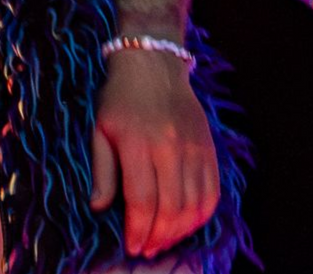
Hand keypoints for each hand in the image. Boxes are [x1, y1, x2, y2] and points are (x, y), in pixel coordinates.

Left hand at [89, 47, 218, 257]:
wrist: (153, 64)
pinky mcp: (210, 149)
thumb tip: (99, 208)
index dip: (139, 229)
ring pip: (195, 204)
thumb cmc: (119, 98)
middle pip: (171, 207)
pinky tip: (187, 223)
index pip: (143, 200)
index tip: (132, 246)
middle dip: (159, 235)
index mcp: (137, 144)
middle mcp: (170, 148)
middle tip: (147, 249)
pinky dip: (202, 214)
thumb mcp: (100, 131)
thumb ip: (103, 172)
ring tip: (164, 240)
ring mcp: (194, 149)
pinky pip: (213, 191)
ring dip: (181, 230)